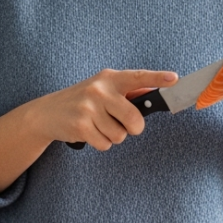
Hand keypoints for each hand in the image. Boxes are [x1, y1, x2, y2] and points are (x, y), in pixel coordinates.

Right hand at [26, 69, 177, 150]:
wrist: (47, 113)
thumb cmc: (82, 101)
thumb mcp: (103, 90)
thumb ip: (128, 92)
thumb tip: (153, 95)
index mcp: (109, 78)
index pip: (137, 77)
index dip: (157, 78)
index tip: (174, 79)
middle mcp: (99, 89)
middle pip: (134, 119)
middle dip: (133, 128)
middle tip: (123, 125)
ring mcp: (89, 107)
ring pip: (120, 135)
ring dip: (112, 136)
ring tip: (97, 125)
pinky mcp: (81, 125)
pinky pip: (105, 144)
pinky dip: (100, 143)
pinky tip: (89, 132)